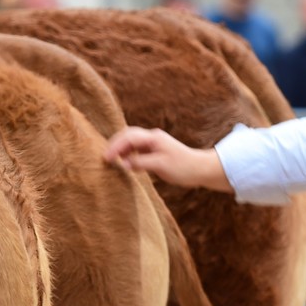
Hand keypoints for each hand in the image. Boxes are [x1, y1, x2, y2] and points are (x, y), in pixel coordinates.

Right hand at [103, 126, 232, 191]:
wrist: (200, 169)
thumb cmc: (183, 167)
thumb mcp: (161, 166)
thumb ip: (141, 163)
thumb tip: (124, 164)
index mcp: (154, 138)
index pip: (129, 137)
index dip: (115, 147)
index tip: (106, 159)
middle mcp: (152, 138)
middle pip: (127, 135)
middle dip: (114, 144)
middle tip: (104, 158)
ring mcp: (153, 144)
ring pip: (131, 142)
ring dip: (120, 149)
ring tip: (110, 161)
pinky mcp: (154, 151)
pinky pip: (136, 149)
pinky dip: (127, 154)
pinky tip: (123, 164)